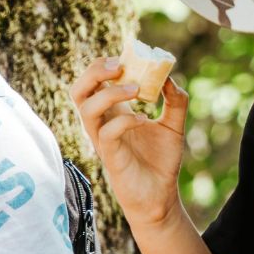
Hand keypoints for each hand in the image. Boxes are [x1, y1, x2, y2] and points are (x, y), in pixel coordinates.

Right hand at [70, 56, 188, 227]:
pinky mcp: (110, 157)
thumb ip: (175, 101)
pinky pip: (107, 133)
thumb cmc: (161, 162)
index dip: (103, 64)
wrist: (161, 196)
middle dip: (94, 72)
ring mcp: (102, 141)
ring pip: (86, 109)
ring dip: (110, 93)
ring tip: (137, 90)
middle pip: (78, 90)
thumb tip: (170, 78)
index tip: (129, 56)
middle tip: (120, 65)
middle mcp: (102, 124)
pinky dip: (125, 120)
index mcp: (112, 112)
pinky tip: (143, 119)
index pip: (93, 81)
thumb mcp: (174, 125)